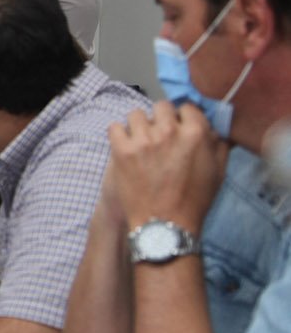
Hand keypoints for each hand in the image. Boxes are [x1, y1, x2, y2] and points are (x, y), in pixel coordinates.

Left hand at [108, 102, 227, 230]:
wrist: (164, 224)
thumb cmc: (195, 200)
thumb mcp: (218, 171)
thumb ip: (218, 144)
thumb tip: (214, 127)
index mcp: (196, 133)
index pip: (186, 107)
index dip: (182, 118)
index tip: (179, 129)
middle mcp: (169, 131)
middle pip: (161, 107)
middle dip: (161, 119)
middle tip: (159, 136)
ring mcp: (144, 140)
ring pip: (136, 114)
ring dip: (139, 126)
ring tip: (141, 143)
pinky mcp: (122, 150)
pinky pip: (114, 127)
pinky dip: (118, 135)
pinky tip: (125, 147)